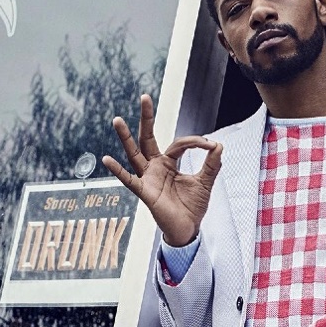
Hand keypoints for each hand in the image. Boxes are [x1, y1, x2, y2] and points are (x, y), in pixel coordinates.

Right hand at [102, 94, 221, 246]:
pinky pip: (129, 181)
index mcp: (168, 163)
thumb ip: (211, 164)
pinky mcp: (145, 193)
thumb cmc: (193, 207)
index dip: (195, 142)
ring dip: (126, 138)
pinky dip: (118, 171)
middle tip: (145, 97)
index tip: (210, 145)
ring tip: (117, 119)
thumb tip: (218, 145)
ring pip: (134, 154)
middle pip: (148, 138)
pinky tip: (107, 159)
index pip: (178, 144)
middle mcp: (155, 168)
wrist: (188, 230)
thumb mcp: (205, 182)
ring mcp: (148, 179)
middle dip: (147, 119)